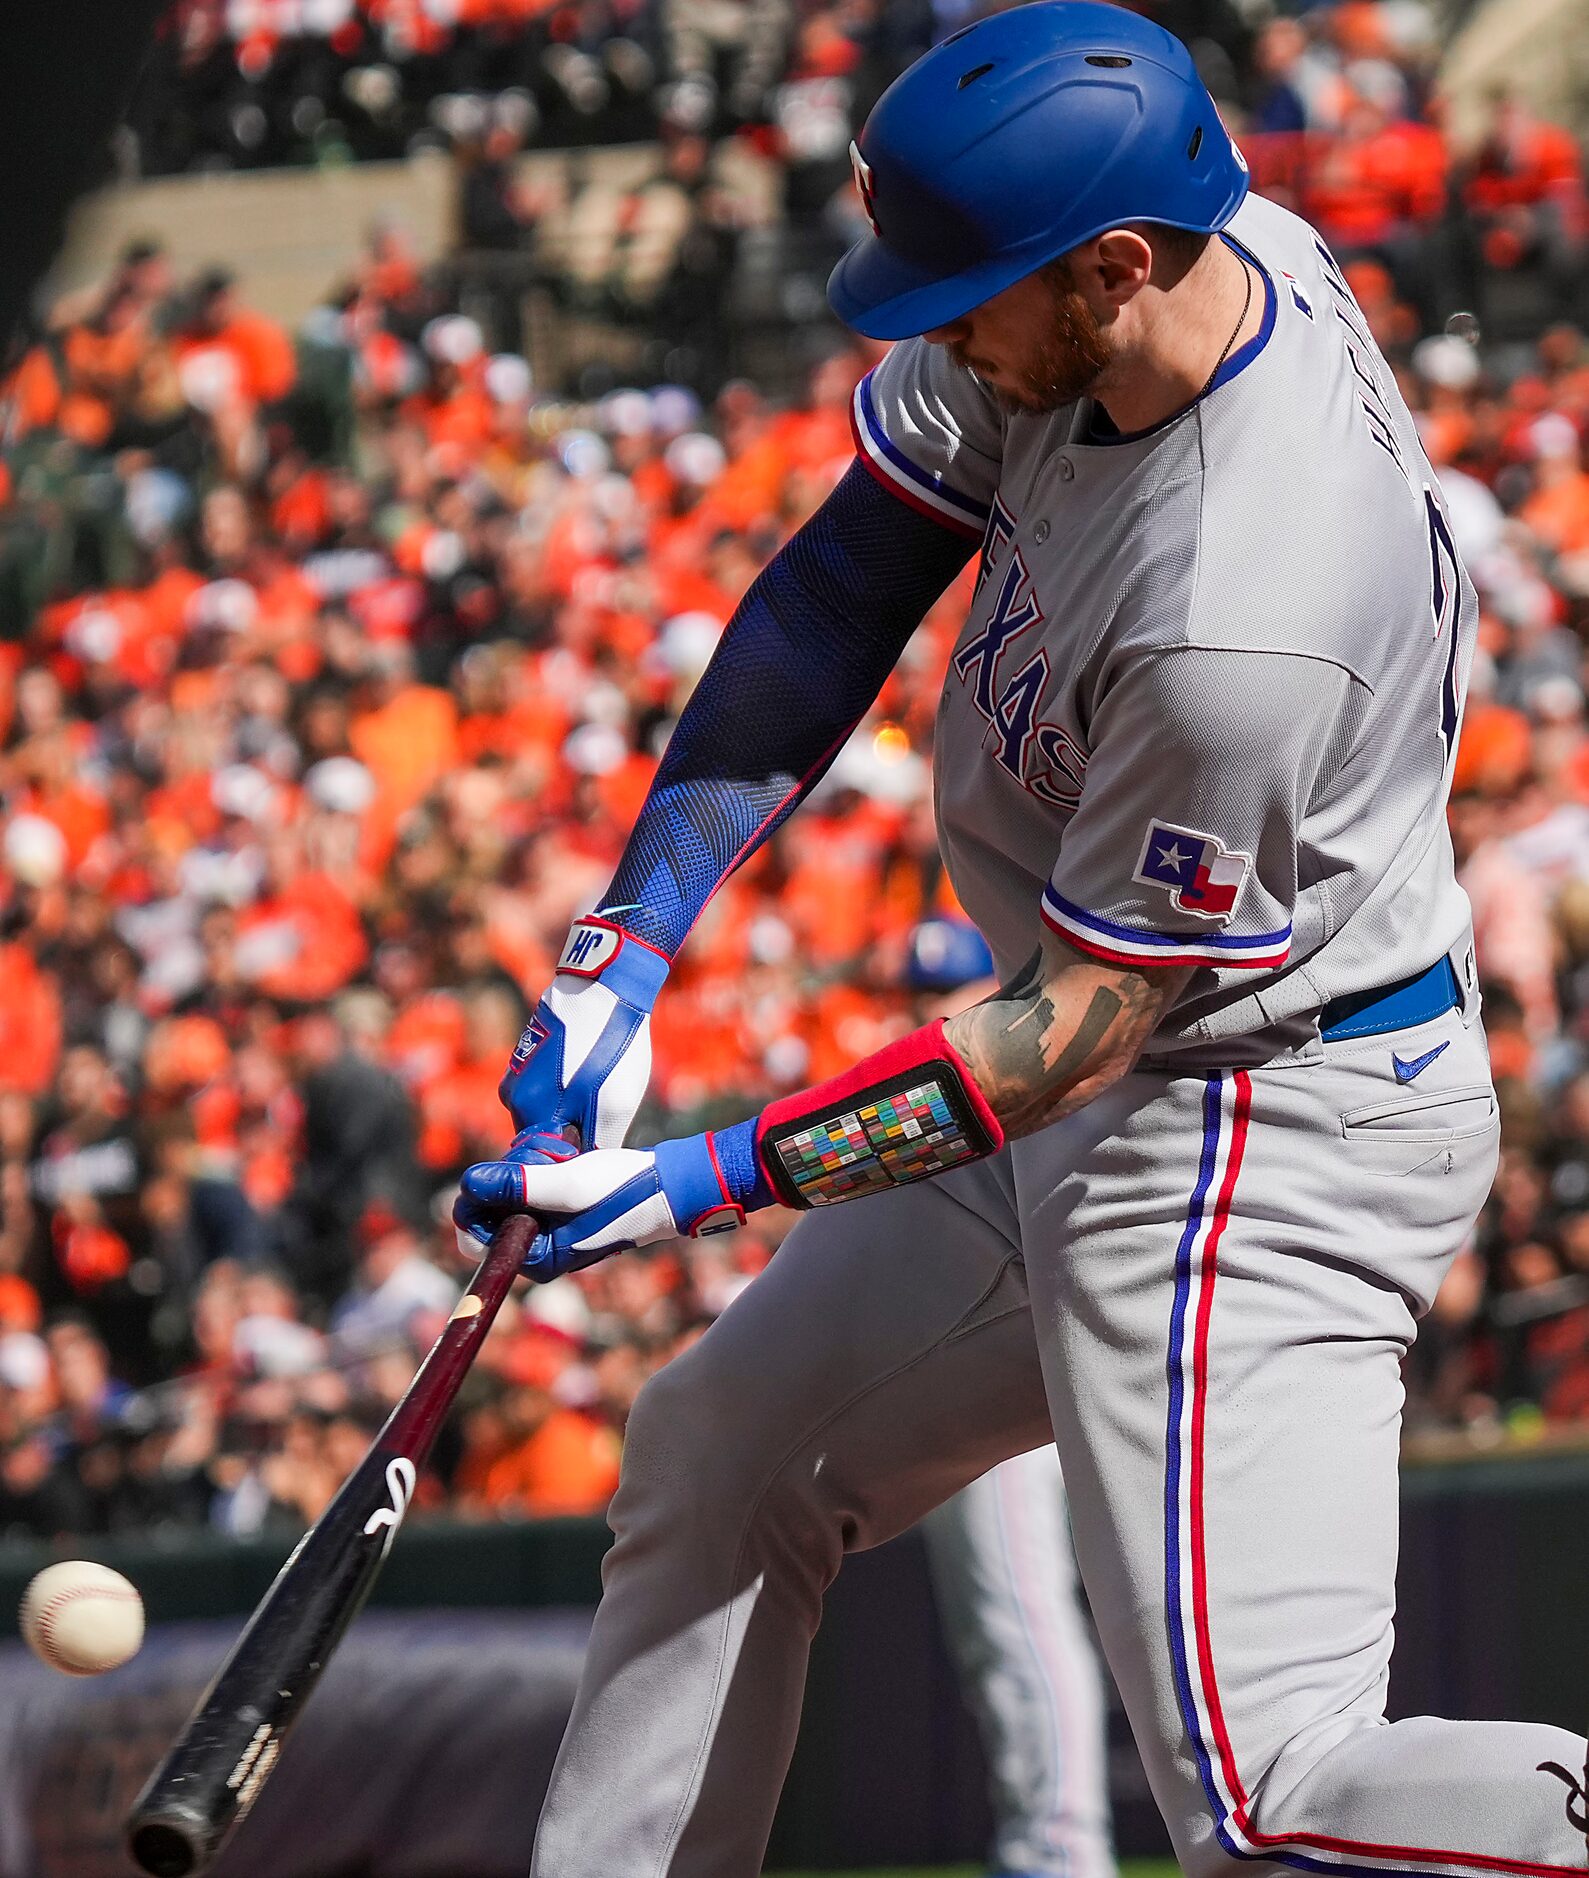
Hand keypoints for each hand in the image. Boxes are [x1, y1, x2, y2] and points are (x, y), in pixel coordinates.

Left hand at [454, 1134, 745, 1282]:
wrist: (669, 1185)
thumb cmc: (624, 1189)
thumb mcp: (569, 1184)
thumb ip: (519, 1185)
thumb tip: (469, 1183)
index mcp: (536, 1258)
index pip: (474, 1237)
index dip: (477, 1198)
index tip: (506, 1169)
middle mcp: (538, 1250)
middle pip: (489, 1210)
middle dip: (508, 1177)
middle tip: (546, 1160)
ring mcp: (547, 1229)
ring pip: (507, 1192)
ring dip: (526, 1166)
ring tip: (563, 1157)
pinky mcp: (557, 1210)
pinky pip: (528, 1185)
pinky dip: (540, 1165)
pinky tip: (566, 1157)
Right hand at [502, 919, 668, 1147]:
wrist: (602, 987)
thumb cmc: (610, 1048)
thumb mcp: (614, 1105)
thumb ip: (596, 1144)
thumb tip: (588, 1166)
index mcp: (530, 1113)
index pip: (541, 1160)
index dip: (570, 1162)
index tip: (594, 1157)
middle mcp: (513, 1097)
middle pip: (542, 1135)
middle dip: (570, 1135)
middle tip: (604, 1123)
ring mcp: (517, 1073)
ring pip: (545, 1111)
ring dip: (570, 1110)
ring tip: (602, 1091)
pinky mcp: (527, 1055)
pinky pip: (545, 1088)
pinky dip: (567, 1088)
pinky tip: (593, 1072)